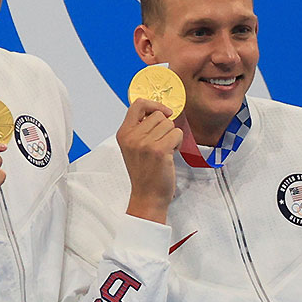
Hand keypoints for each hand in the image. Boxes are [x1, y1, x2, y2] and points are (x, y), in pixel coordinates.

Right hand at [119, 98, 182, 224]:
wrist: (148, 196)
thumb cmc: (145, 173)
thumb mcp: (134, 148)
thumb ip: (140, 129)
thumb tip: (159, 110)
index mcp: (123, 134)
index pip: (138, 104)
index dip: (154, 105)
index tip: (164, 112)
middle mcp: (132, 137)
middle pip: (159, 115)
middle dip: (165, 128)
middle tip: (161, 145)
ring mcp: (145, 143)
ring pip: (170, 124)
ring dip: (172, 136)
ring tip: (164, 152)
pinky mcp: (159, 150)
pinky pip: (177, 134)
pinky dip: (178, 143)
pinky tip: (170, 155)